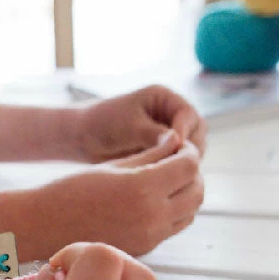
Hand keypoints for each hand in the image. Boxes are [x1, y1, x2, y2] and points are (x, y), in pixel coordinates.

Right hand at [24, 132, 203, 258]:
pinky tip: (154, 202)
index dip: (189, 152)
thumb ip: (152, 154)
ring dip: (186, 195)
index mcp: (144, 188)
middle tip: (178, 163)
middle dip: (193, 174)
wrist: (47, 226)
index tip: (180, 146)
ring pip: (190, 213)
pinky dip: (173, 213)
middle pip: (197, 192)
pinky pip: (172, 228)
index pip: (189, 166)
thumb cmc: (73, 189)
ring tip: (168, 183)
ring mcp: (150, 237)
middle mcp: (152, 216)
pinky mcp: (144, 249)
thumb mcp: (114, 165)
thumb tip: (178, 141)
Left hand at [76, 85, 207, 162]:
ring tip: (169, 175)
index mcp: (163, 98)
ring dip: (184, 162)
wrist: (82, 138)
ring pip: (190, 150)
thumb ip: (153, 133)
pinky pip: (177, 161)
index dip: (185, 132)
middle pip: (196, 132)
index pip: (188, 115)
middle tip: (179, 166)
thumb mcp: (129, 126)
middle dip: (190, 149)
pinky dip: (175, 170)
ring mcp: (168, 133)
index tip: (176, 148)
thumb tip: (179, 143)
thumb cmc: (101, 124)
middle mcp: (169, 114)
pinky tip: (165, 181)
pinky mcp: (162, 151)